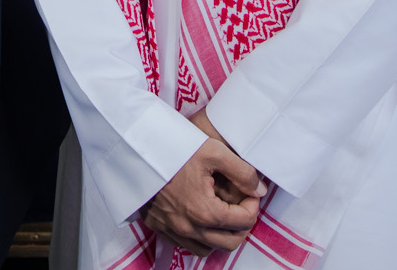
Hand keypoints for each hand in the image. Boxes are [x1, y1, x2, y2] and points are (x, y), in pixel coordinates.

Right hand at [142, 109, 267, 254]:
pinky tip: (200, 217)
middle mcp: (189, 228)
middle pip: (230, 242)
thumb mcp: (214, 151)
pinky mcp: (158, 227)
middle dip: (241, 224)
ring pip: (208, 248)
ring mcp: (172, 230)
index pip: (244, 222)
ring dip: (221, 235)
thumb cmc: (175, 148)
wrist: (136, 149)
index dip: (253, 205)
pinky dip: (199, 237)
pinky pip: (186, 244)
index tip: (249, 190)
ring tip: (222, 212)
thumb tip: (260, 189)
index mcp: (205, 212)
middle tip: (240, 203)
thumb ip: (243, 172)